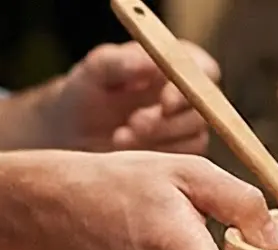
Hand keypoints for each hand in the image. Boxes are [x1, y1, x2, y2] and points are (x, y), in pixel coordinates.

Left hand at [54, 41, 217, 153]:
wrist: (74, 136)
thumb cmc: (86, 95)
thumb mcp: (92, 73)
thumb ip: (118, 62)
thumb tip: (150, 62)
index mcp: (174, 64)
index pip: (203, 70)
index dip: (193, 86)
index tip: (166, 102)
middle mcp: (188, 95)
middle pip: (203, 109)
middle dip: (168, 120)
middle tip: (133, 124)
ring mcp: (187, 128)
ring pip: (195, 137)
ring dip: (158, 140)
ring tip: (119, 138)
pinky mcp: (182, 155)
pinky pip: (185, 160)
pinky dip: (157, 157)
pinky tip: (127, 153)